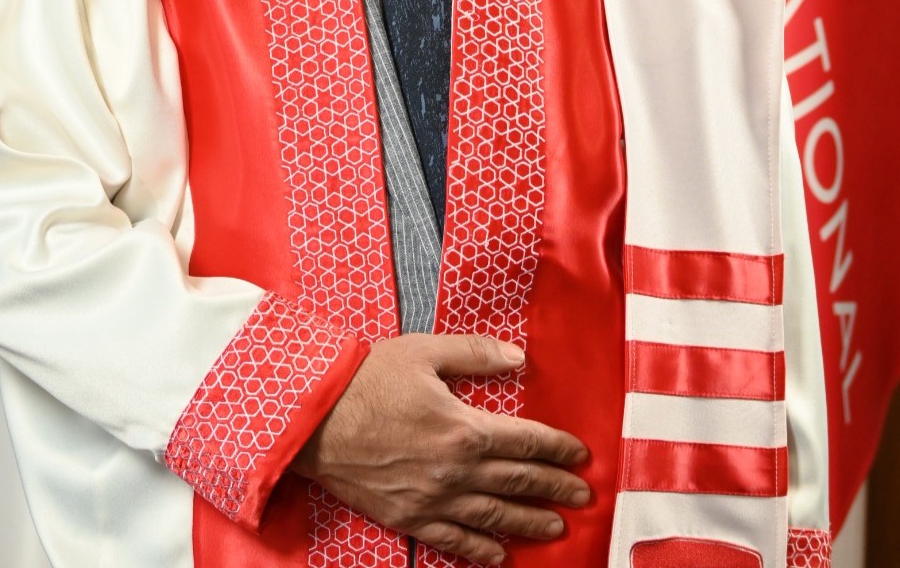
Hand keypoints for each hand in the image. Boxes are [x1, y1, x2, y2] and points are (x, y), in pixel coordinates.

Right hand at [292, 333, 589, 564]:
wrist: (316, 418)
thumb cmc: (369, 378)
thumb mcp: (424, 352)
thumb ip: (475, 353)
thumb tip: (518, 356)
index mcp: (464, 428)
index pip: (526, 441)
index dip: (557, 448)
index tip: (580, 455)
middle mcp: (456, 470)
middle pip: (518, 481)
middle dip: (555, 488)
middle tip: (583, 495)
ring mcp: (433, 499)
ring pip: (495, 516)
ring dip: (530, 521)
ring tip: (557, 527)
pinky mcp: (409, 517)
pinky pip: (455, 540)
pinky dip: (482, 550)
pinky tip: (501, 554)